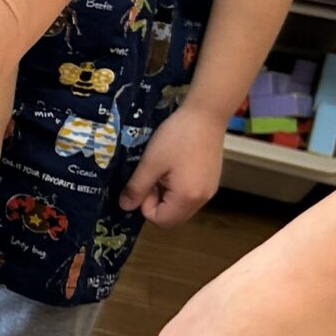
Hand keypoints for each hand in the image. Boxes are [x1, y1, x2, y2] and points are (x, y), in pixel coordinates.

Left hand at [120, 106, 226, 227]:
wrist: (206, 114)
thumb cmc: (176, 137)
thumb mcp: (150, 163)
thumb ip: (136, 188)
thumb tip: (125, 207)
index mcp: (187, 198)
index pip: (160, 221)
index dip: (145, 206)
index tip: (145, 182)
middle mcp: (202, 200)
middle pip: (172, 217)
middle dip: (156, 202)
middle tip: (152, 177)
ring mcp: (209, 190)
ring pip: (180, 207)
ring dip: (166, 195)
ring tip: (162, 170)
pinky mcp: (211, 180)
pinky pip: (189, 195)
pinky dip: (178, 188)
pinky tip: (175, 166)